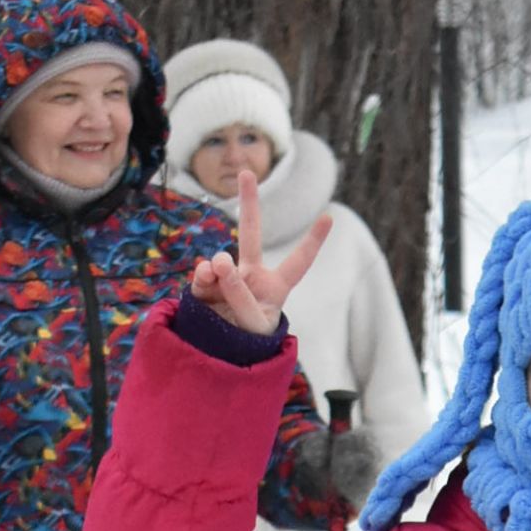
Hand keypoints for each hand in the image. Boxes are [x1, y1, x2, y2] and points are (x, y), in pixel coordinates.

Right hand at [190, 172, 332, 335]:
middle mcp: (252, 276)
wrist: (221, 358)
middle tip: (246, 171)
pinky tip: (205, 284)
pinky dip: (202, 280)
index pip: (298, 262)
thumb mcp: (253, 323)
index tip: (329, 217)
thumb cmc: (249, 343)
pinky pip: (201, 276)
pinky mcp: (205, 286)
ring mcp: (226, 279)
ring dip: (218, 270)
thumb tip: (218, 260)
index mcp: (276, 286)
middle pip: (251, 234)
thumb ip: (239, 294)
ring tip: (218, 277)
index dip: (313, 241)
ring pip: (220, 261)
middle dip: (248, 203)